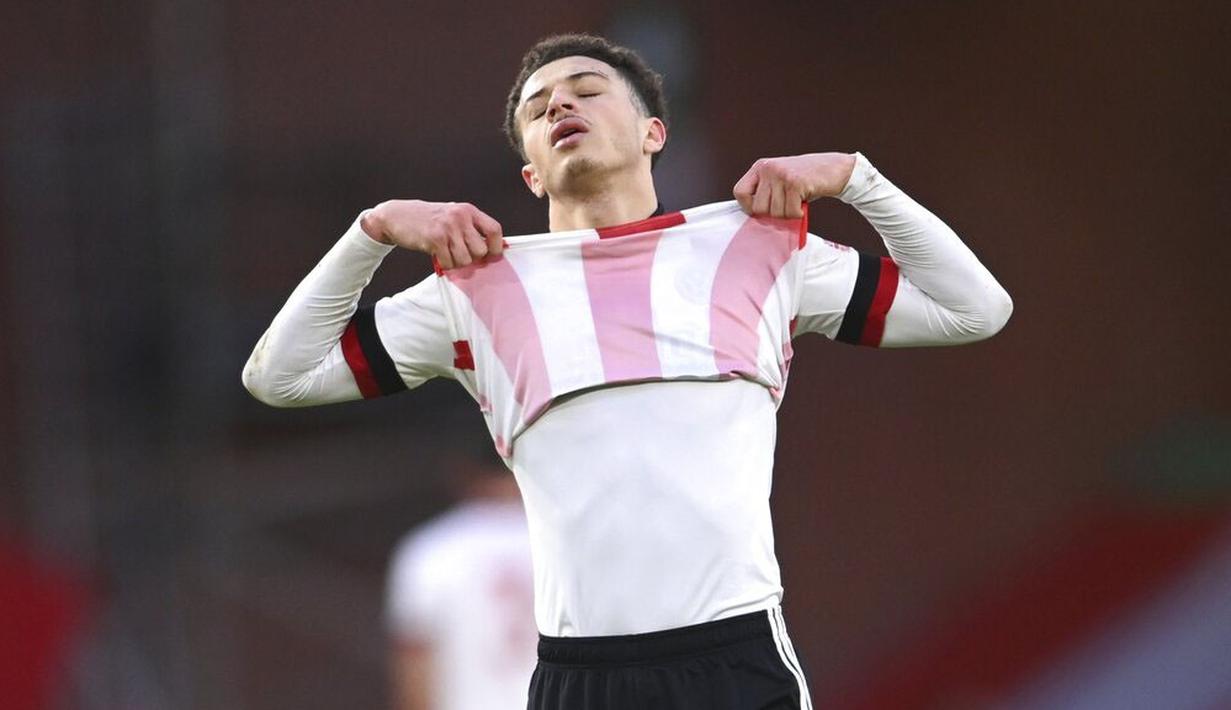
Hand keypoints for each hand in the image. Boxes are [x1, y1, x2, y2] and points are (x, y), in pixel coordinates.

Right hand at [360, 200, 503, 268]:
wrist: (397, 216)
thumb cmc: (427, 219)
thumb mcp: (453, 216)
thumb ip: (471, 229)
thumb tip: (491, 250)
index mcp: (468, 210)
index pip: (494, 230)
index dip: (495, 247)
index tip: (490, 255)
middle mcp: (460, 216)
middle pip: (481, 250)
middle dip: (472, 258)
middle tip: (459, 254)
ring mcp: (448, 227)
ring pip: (466, 259)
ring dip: (456, 263)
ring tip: (447, 254)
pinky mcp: (435, 238)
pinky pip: (449, 262)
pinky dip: (444, 264)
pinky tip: (437, 255)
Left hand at [733, 152, 856, 217]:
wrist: (835, 168)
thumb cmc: (806, 179)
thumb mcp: (779, 181)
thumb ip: (765, 194)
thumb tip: (752, 218)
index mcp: (761, 167)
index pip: (739, 192)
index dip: (749, 206)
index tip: (763, 210)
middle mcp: (768, 168)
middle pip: (758, 208)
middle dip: (773, 214)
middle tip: (786, 205)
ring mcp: (781, 174)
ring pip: (774, 212)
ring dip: (788, 214)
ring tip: (796, 201)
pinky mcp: (795, 182)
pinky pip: (790, 211)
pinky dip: (798, 214)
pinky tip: (803, 203)